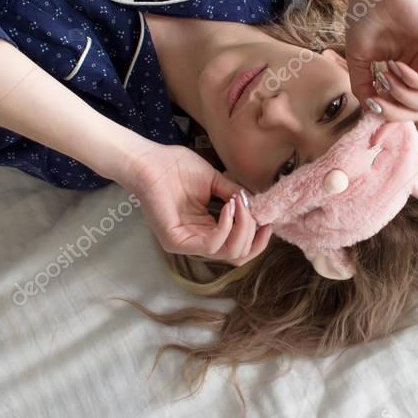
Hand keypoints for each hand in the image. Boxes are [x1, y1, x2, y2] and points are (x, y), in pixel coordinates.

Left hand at [124, 143, 272, 265]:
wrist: (150, 160)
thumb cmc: (177, 167)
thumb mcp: (215, 181)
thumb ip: (235, 195)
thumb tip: (258, 206)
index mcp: (206, 230)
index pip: (238, 248)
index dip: (257, 237)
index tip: (267, 219)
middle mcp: (197, 241)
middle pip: (238, 256)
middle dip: (253, 234)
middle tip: (254, 210)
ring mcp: (186, 244)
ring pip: (229, 253)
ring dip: (243, 228)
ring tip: (240, 205)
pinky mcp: (176, 241)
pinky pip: (211, 245)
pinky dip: (227, 227)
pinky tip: (229, 208)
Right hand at [345, 0, 417, 122]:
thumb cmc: (366, 17)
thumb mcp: (359, 60)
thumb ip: (364, 87)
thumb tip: (371, 112)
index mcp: (403, 72)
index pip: (403, 107)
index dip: (389, 121)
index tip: (372, 126)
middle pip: (417, 111)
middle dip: (394, 112)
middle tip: (377, 99)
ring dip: (400, 95)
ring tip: (384, 75)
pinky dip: (410, 81)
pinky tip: (395, 65)